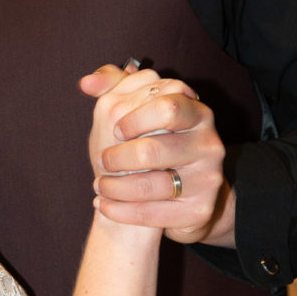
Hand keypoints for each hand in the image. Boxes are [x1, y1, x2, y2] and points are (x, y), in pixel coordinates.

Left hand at [79, 65, 234, 246]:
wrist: (175, 193)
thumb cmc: (149, 144)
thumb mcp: (135, 111)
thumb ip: (114, 86)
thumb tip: (87, 82)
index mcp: (196, 112)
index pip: (167, 106)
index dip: (135, 118)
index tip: (116, 129)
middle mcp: (209, 144)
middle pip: (154, 150)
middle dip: (118, 158)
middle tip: (102, 161)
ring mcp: (208, 178)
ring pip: (151, 185)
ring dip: (114, 187)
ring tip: (99, 186)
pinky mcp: (200, 209)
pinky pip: (153, 213)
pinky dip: (120, 211)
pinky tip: (103, 205)